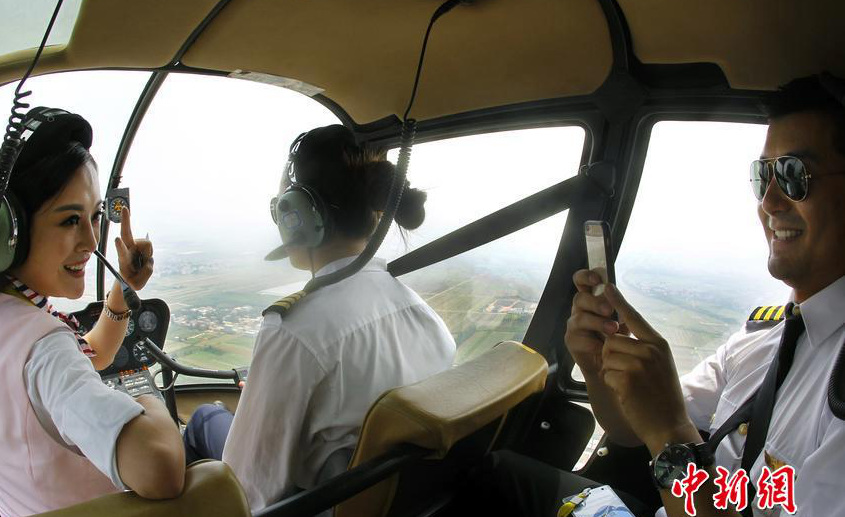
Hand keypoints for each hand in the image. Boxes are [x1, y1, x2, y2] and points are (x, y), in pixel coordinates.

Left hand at [115, 208, 153, 290]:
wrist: (131, 278)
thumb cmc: (131, 280)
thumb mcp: (137, 283)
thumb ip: (144, 273)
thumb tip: (149, 261)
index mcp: (123, 259)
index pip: (121, 251)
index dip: (120, 246)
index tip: (117, 239)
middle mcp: (127, 249)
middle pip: (127, 233)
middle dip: (125, 220)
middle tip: (125, 209)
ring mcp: (135, 246)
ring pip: (148, 245)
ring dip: (148, 254)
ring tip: (143, 263)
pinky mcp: (142, 246)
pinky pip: (150, 249)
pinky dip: (149, 256)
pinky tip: (144, 260)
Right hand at [564, 269, 629, 376]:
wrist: (613, 365)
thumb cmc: (618, 337)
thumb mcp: (623, 319)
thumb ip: (619, 306)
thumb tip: (614, 292)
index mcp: (591, 298)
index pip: (581, 280)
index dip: (586, 276)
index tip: (597, 279)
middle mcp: (580, 309)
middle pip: (579, 298)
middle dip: (595, 303)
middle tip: (609, 310)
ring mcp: (574, 325)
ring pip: (579, 318)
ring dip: (597, 323)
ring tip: (614, 330)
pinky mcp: (571, 341)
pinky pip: (578, 338)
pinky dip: (594, 343)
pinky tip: (604, 348)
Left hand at [600, 284, 694, 449]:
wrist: (669, 425)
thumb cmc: (662, 396)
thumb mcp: (659, 364)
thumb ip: (643, 347)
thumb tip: (618, 333)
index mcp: (658, 344)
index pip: (634, 317)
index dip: (618, 301)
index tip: (606, 285)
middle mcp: (650, 350)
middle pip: (612, 339)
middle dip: (611, 356)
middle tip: (628, 375)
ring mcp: (639, 364)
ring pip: (606, 356)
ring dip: (611, 371)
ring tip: (629, 384)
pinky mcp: (628, 379)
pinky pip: (606, 372)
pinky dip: (611, 384)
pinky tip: (627, 394)